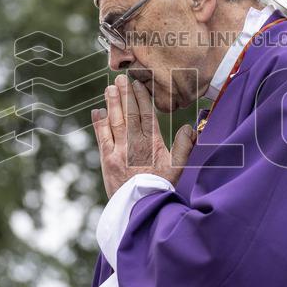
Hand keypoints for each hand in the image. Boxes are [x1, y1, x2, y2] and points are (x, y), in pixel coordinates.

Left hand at [91, 74, 195, 197]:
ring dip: (111, 104)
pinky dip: (99, 123)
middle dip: (124, 95)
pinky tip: (97, 111)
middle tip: (120, 79)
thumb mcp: (179, 168)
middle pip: (129, 114)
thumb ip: (185, 147)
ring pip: (115, 122)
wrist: (141, 208)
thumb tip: (190, 127)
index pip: (146, 115)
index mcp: (152, 143)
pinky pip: (102, 137)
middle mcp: (135, 144)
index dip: (141, 98)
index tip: (137, 84)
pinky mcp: (107, 161)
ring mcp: (119, 152)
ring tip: (109, 89)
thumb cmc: (161, 187)